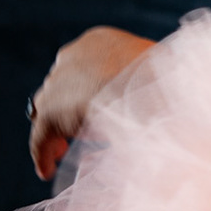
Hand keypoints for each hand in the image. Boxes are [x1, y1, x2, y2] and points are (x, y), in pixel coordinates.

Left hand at [28, 26, 153, 179]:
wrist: (158, 88)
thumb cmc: (169, 82)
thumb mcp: (155, 77)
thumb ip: (141, 87)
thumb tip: (150, 107)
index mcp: (100, 42)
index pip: (83, 67)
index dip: (85, 88)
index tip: (91, 108)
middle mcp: (73, 55)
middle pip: (61, 85)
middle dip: (68, 106)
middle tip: (76, 131)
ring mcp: (59, 81)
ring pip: (48, 108)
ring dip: (56, 128)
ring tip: (61, 152)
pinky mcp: (52, 111)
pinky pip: (41, 135)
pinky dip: (43, 152)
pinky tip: (47, 169)